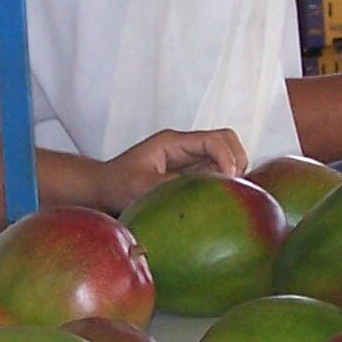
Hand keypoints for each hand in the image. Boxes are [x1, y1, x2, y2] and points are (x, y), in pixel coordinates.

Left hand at [94, 127, 248, 211]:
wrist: (104, 189)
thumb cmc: (116, 184)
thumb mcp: (140, 187)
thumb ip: (170, 186)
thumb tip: (201, 193)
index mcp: (174, 142)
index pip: (214, 140)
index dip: (227, 158)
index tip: (229, 180)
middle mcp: (185, 147)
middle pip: (227, 141)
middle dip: (237, 161)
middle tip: (234, 188)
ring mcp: (189, 160)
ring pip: (225, 157)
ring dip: (233, 173)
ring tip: (229, 195)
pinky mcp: (190, 174)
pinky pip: (216, 173)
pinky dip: (224, 183)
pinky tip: (220, 201)